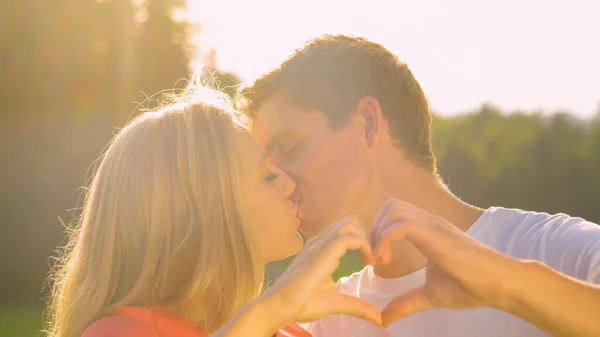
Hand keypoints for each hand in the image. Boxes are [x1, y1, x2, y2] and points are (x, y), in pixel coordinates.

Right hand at [262, 216, 381, 327]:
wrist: (279, 307)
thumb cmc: (302, 303)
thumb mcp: (336, 303)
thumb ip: (357, 305)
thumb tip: (378, 318)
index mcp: (323, 248)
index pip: (349, 229)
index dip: (366, 240)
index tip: (375, 261)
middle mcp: (321, 242)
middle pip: (351, 222)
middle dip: (370, 236)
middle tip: (376, 259)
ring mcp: (319, 245)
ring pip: (350, 225)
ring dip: (368, 239)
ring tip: (372, 260)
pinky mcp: (320, 254)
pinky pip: (346, 238)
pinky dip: (363, 245)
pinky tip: (367, 262)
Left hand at [371, 199, 518, 326]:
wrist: (500, 284)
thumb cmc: (470, 286)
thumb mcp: (429, 295)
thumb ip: (406, 303)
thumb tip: (384, 319)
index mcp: (426, 231)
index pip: (393, 214)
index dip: (378, 232)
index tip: (375, 260)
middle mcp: (428, 222)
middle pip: (389, 205)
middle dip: (374, 229)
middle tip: (374, 258)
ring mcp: (432, 225)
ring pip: (393, 209)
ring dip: (378, 232)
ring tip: (380, 259)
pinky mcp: (436, 234)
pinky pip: (401, 225)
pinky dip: (385, 239)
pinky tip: (386, 260)